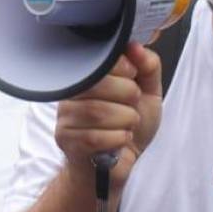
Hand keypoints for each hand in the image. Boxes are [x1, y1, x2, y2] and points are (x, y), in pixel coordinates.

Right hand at [55, 43, 161, 190]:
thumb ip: (147, 66)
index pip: (99, 60)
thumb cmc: (128, 126)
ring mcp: (65, 117)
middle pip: (97, 86)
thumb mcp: (147, 93)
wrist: (116, 165)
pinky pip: (95, 137)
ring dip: (125, 120)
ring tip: (128, 125)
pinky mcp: (67, 141)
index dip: (123, 68)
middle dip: (128, 96)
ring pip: (97, 112)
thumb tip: (134, 46)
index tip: (134, 77)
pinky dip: (118, 139)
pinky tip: (120, 140)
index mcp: (88, 76)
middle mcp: (71, 93)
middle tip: (133, 106)